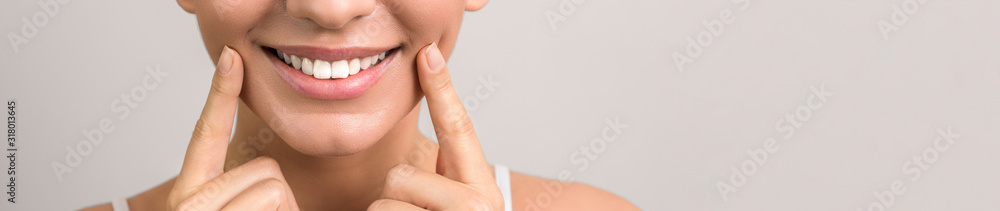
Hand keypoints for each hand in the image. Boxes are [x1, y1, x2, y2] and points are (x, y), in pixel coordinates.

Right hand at [167, 46, 299, 210]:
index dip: (221, 93)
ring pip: (274, 183)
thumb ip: (246, 185)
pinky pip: (278, 198)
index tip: (230, 57)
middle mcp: (188, 201)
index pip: (208, 133)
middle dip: (276, 194)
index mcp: (191, 192)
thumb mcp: (245, 210)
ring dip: (281, 209)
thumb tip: (266, 169)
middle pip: (264, 165)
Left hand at [368, 43, 504, 209]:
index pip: (458, 129)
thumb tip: (430, 153)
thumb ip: (447, 180)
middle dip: (396, 198)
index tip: (428, 54)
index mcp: (482, 189)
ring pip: (386, 200)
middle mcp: (478, 204)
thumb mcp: (458, 207)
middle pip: (401, 176)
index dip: (441, 90)